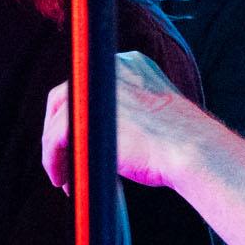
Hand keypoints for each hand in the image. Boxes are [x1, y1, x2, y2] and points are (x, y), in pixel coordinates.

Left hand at [40, 49, 195, 191]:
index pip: (91, 84)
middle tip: (65, 159)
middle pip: (66, 95)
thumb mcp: (156, 116)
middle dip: (59, 130)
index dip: (81, 113)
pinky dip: (53, 161)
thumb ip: (131, 115)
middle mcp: (110, 69)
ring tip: (65, 177)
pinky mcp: (81, 114)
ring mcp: (94, 89)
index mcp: (131, 65)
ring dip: (57, 152)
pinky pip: (53, 140)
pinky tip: (64, 180)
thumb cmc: (182, 144)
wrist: (191, 149)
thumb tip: (114, 138)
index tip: (80, 139)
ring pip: (57, 120)